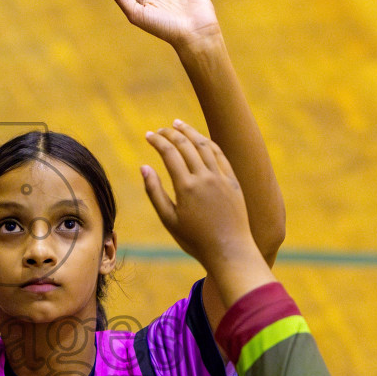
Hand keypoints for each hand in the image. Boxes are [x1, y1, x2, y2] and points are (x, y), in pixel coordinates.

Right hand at [140, 119, 255, 267]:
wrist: (230, 250)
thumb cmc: (195, 240)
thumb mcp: (169, 219)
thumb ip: (154, 192)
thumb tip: (144, 167)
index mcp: (186, 186)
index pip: (169, 153)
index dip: (157, 141)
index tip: (148, 135)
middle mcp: (204, 177)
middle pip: (186, 145)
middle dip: (171, 133)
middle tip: (160, 129)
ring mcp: (221, 178)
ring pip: (204, 145)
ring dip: (190, 132)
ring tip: (179, 125)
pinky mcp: (233, 181)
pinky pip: (220, 155)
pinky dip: (208, 143)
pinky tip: (200, 140)